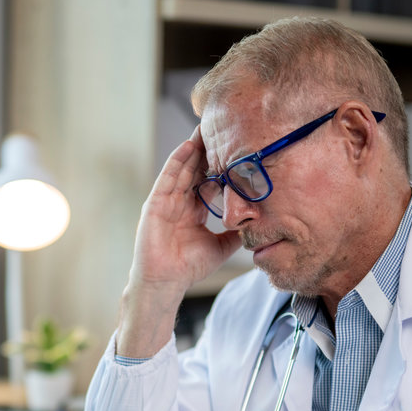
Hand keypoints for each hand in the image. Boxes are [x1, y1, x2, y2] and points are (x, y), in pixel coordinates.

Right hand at [128, 127, 239, 294]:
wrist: (166, 282)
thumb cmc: (188, 267)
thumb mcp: (220, 247)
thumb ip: (235, 234)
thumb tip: (256, 226)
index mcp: (193, 211)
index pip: (207, 181)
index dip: (218, 165)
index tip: (233, 149)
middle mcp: (179, 202)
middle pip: (194, 169)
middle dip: (206, 150)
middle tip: (220, 128)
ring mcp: (166, 201)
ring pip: (182, 168)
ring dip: (193, 148)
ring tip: (205, 128)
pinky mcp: (155, 203)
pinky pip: (168, 176)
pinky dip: (177, 160)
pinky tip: (188, 146)